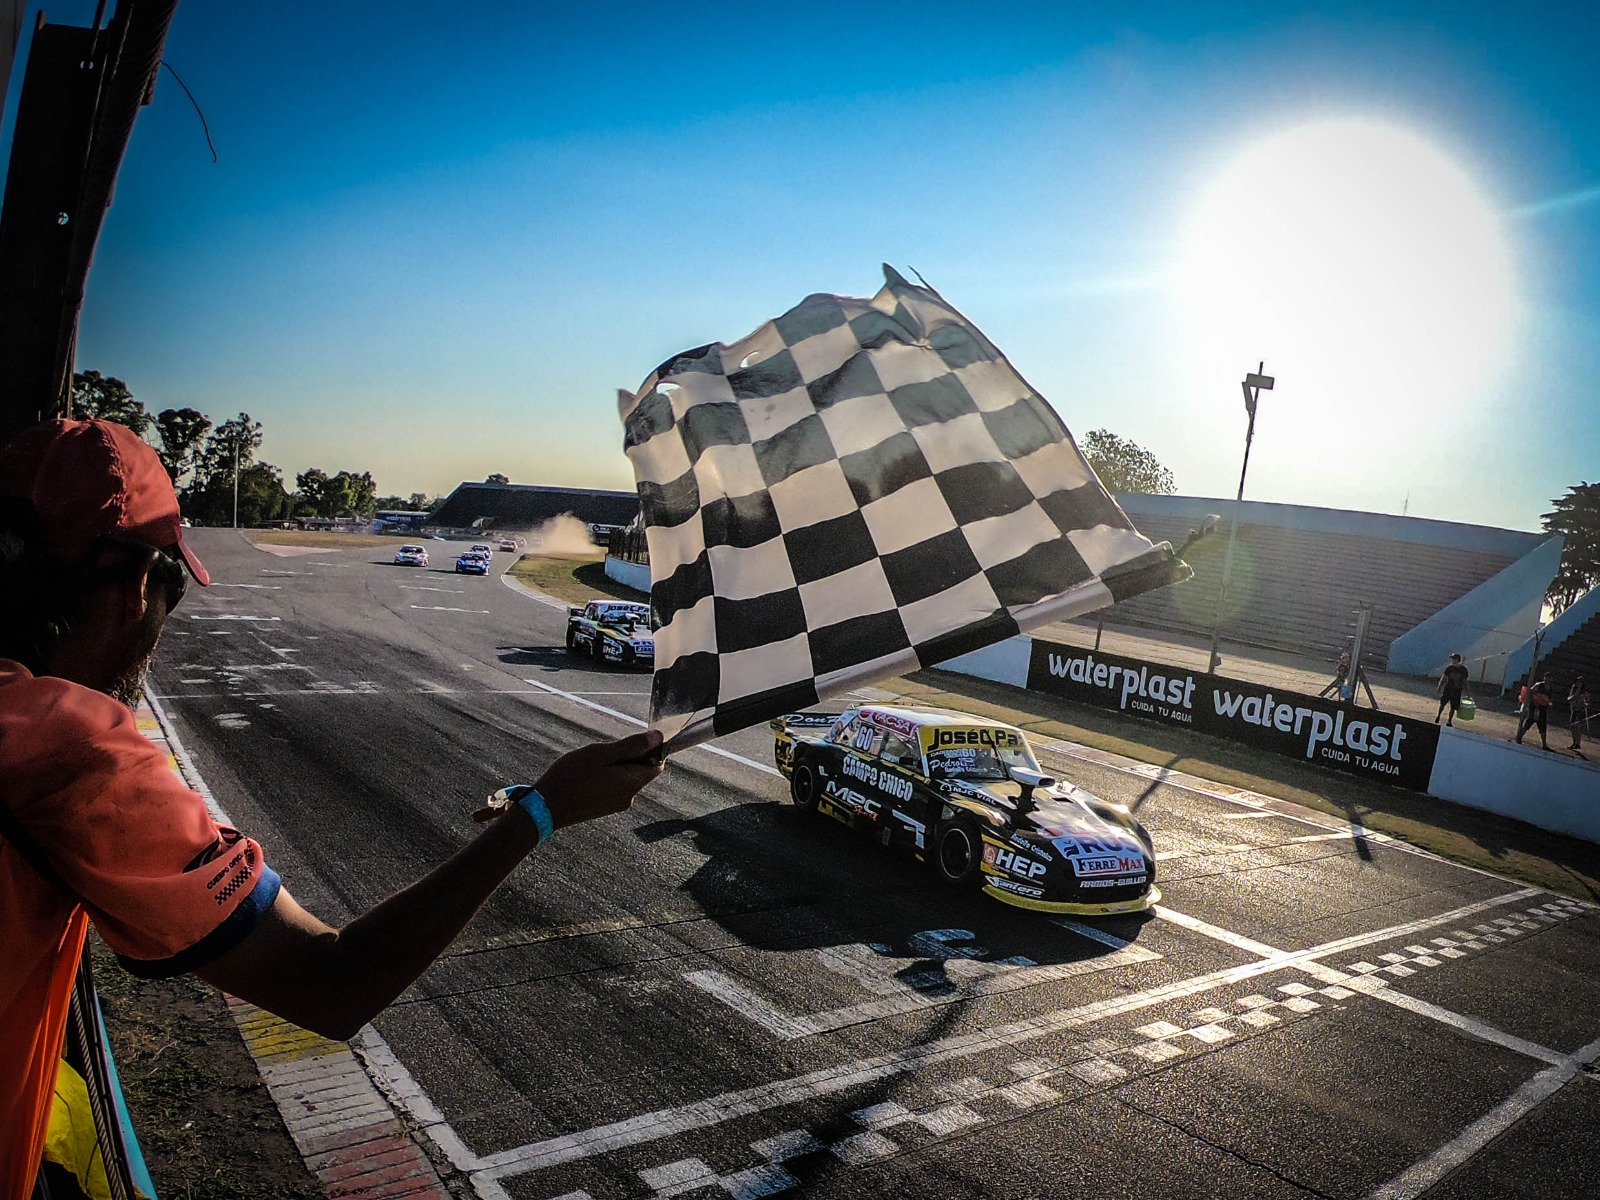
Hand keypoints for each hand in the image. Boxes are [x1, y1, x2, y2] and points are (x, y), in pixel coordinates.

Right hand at [534, 729, 664, 830]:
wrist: (544, 808)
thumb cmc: (571, 777)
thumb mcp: (602, 754)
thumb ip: (632, 746)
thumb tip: (658, 737)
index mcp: (632, 784)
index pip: (656, 763)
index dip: (649, 749)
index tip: (628, 741)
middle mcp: (629, 797)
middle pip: (640, 770)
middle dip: (625, 756)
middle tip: (601, 753)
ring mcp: (616, 804)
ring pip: (624, 777)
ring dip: (612, 765)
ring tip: (589, 764)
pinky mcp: (603, 808)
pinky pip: (612, 786)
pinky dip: (604, 776)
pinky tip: (585, 775)